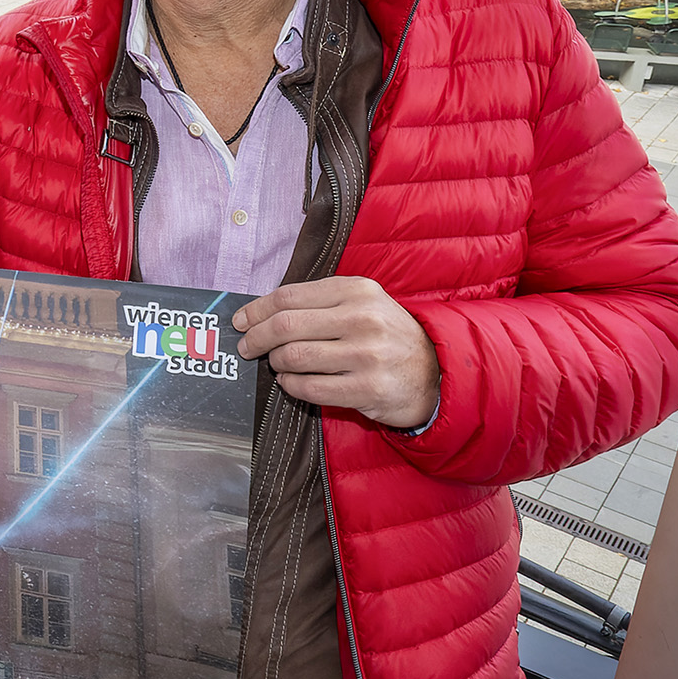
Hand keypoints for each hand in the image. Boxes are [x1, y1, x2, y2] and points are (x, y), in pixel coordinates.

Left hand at [232, 275, 440, 429]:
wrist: (436, 371)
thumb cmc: (388, 335)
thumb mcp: (363, 304)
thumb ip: (319, 303)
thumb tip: (261, 313)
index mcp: (357, 290)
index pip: (289, 296)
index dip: (256, 310)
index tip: (241, 320)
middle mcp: (362, 318)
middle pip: (285, 326)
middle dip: (256, 338)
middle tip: (246, 347)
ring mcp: (366, 354)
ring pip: (293, 357)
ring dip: (275, 363)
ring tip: (277, 364)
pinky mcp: (367, 388)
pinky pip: (308, 387)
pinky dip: (290, 386)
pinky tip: (291, 382)